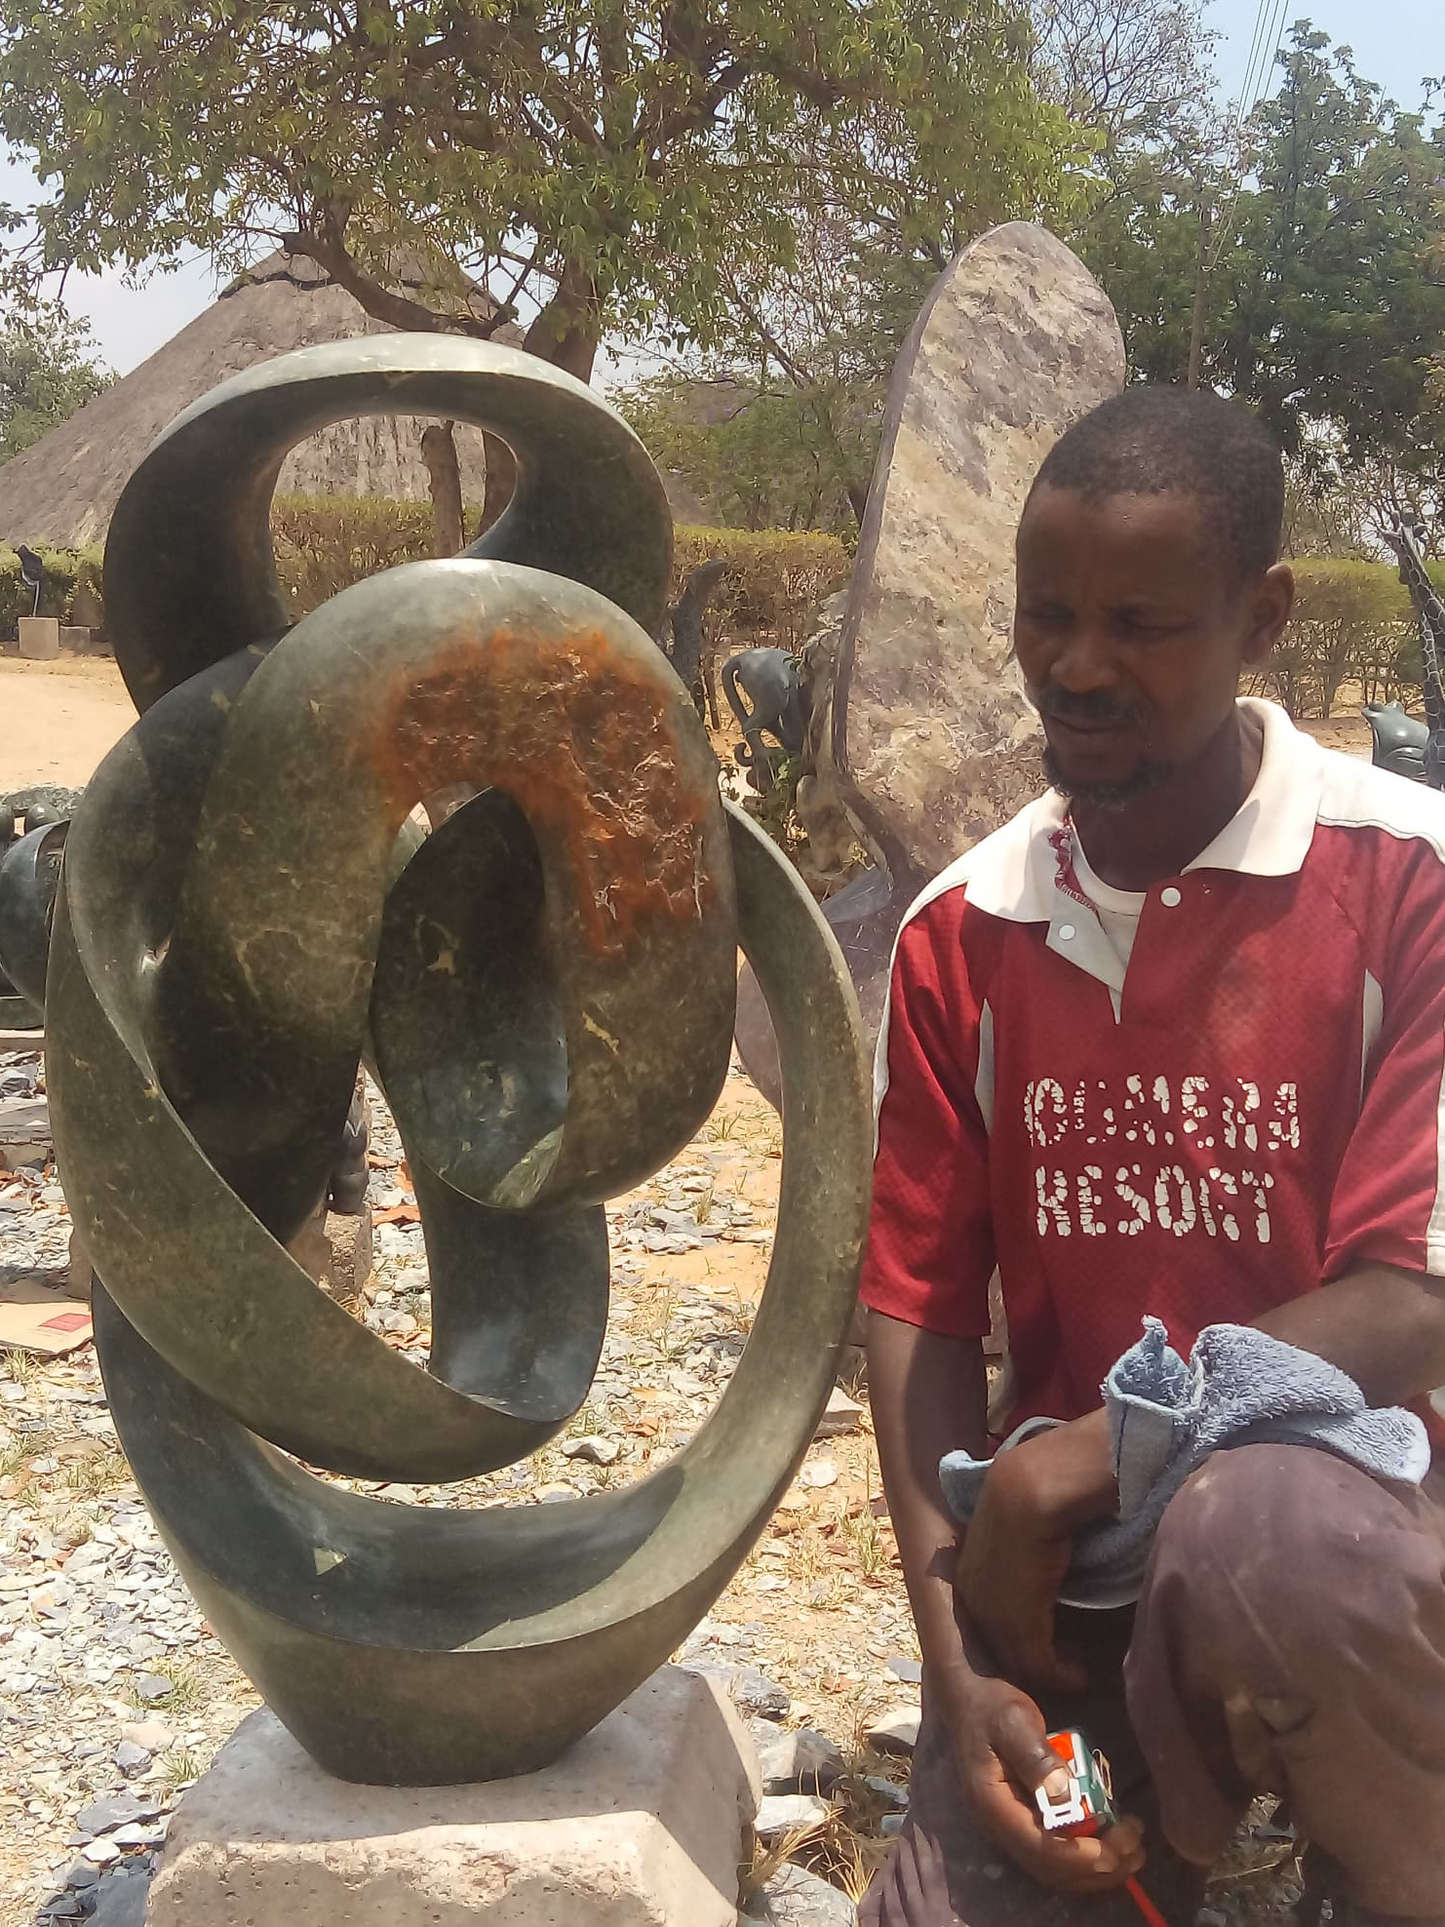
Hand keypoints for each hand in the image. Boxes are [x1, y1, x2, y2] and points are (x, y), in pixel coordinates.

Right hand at [942, 1670, 1145, 1893]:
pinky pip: (1056, 1853)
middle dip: (1098, 1867)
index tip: (1117, 1849)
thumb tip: (1066, 1794)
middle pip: (1051, 1869)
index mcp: (993, 1806)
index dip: (1079, 1857)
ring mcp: (1010, 1828)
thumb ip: (1036, 1757)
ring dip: (1097, 1868)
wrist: (965, 1701)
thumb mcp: (1013, 1722)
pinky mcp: (1022, 1822)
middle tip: (1137, 1849)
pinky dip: (1087, 1855)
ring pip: (1056, 1869)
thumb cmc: (990, 1707)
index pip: (1038, 1849)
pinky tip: (1112, 1839)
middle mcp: (1000, 1828)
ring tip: (1135, 1850)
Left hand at [956, 1412, 1115, 1692]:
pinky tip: (1079, 1674)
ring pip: (1021, 1662)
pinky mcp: (1018, 1626)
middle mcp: (973, 1600)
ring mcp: (991, 1615)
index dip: (1019, 1637)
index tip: (1049, 1641)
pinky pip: (1040, 1665)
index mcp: (969, 1576)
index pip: (989, 1623)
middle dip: (1033, 1661)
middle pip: (1002, 1648)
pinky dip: (1061, 1675)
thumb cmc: (1030, 1497)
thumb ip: (1021, 1555)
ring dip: (1051, 1673)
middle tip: (1065, 1665)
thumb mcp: (1015, 1531)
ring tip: (1076, 1671)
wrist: (1031, 1490)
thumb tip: (1038, 1566)